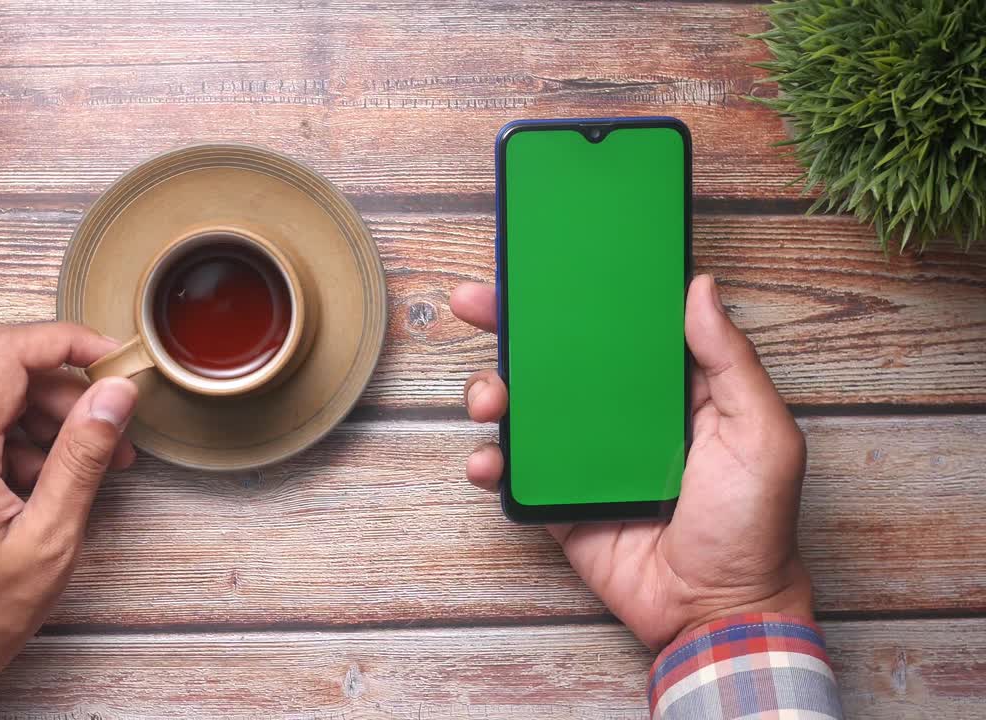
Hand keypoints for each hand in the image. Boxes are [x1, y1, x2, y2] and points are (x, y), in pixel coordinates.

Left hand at [0, 323, 138, 718]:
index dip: (68, 342)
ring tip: (92, 471)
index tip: (114, 361)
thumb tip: (114, 394)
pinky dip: (19, 450)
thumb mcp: (48, 539)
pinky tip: (50, 490)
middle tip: (116, 437)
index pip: (8, 351)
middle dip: (69, 397)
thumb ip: (82, 457)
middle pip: (5, 380)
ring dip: (48, 427)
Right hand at [451, 274, 811, 649]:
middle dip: (508, 326)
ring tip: (489, 399)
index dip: (580, 294)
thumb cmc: (753, 525)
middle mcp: (621, 415)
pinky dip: (488, 462)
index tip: (543, 264)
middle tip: (474, 303)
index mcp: (670, 388)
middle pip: (556, 356)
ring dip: (491, 391)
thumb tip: (699, 285)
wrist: (715, 611)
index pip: (617, 327)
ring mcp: (583, 457)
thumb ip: (732, 361)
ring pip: (524, 407)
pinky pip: (512, 471)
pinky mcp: (556, 500)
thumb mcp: (761, 434)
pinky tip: (489, 461)